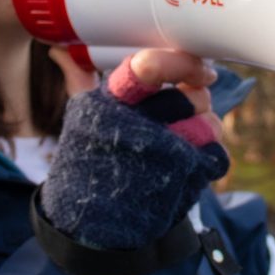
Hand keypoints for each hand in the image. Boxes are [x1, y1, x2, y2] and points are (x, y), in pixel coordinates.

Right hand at [39, 51, 228, 250]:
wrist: (89, 224)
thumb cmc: (89, 164)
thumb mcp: (82, 120)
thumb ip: (78, 79)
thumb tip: (59, 50)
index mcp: (111, 101)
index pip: (149, 67)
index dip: (180, 65)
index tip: (202, 73)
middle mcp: (135, 124)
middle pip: (191, 97)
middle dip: (198, 102)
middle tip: (192, 110)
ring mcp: (160, 154)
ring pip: (209, 125)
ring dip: (206, 132)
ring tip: (190, 141)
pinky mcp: (179, 180)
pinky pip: (215, 156)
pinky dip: (210, 158)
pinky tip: (193, 165)